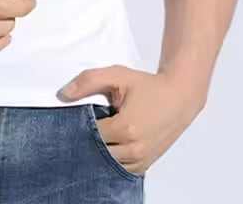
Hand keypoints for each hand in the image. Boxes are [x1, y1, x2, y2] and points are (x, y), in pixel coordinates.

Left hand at [59, 64, 206, 176]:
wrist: (179, 97)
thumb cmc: (148, 86)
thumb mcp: (117, 75)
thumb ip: (87, 82)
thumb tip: (63, 94)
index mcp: (126, 128)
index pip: (89, 134)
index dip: (80, 124)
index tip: (79, 115)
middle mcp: (134, 148)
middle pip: (96, 152)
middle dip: (88, 139)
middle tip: (86, 124)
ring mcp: (141, 159)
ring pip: (107, 164)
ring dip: (99, 150)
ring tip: (99, 132)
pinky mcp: (146, 164)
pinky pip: (120, 168)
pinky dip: (112, 159)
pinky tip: (110, 143)